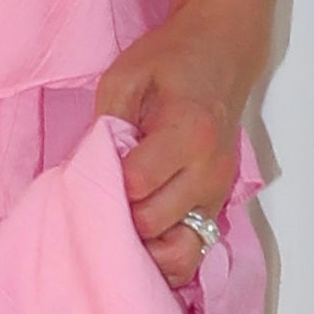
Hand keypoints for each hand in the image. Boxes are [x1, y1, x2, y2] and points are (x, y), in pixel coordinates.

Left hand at [92, 11, 253, 293]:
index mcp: (188, 132)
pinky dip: (164, 257)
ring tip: (118, 223)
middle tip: (98, 196)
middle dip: (118, 217)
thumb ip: (105, 123)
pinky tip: (140, 242)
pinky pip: (192, 254)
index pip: (137, 185)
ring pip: (178, 253)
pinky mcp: (217, 208)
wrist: (223, 56)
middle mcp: (209, 171)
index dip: (105, 184)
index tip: (90, 171)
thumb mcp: (125, 75)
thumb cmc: (171, 61)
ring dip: (142, 247)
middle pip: (152, 224)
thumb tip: (90, 172)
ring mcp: (217, 195)